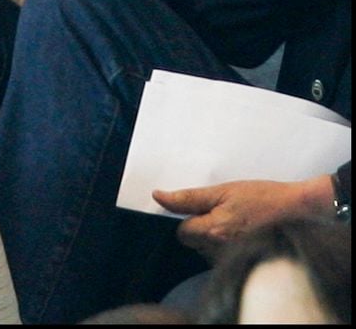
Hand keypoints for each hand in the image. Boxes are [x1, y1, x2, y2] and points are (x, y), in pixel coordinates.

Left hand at [153, 175, 334, 262]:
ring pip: (208, 252)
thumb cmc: (262, 197)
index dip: (191, 218)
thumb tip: (158, 196)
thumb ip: (188, 197)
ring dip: (216, 239)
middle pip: (194, 244)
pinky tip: (244, 234)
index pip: (182, 232)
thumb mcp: (222, 190)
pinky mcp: (244, 265)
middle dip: (202, 229)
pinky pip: (223, 259)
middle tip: (225, 213)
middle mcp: (220, 251)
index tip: (207, 208)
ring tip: (237, 223)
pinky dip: (228, 248)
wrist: (297, 211)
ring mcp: (233, 261)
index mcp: (213, 231)